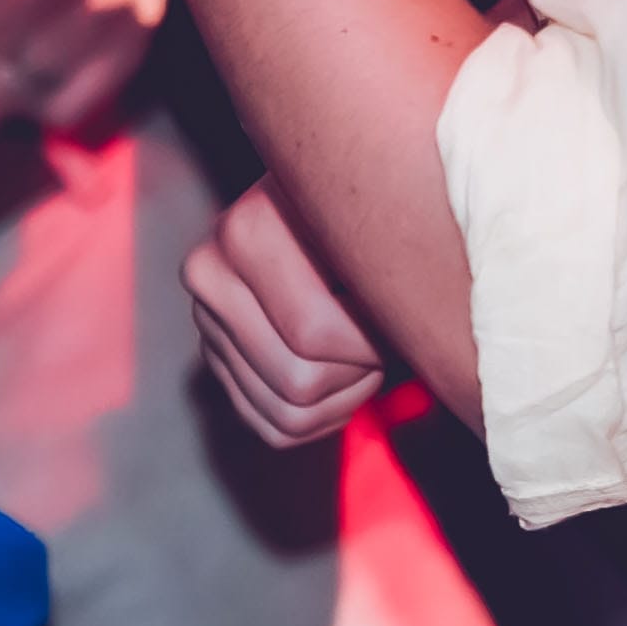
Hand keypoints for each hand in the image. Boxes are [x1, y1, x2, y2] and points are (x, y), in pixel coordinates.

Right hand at [186, 180, 393, 447]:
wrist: (334, 200)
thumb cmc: (375, 211)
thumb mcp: (386, 221)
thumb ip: (392, 271)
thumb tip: (419, 335)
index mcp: (244, 234)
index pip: (314, 333)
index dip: (372, 342)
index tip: (401, 315)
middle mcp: (209, 277)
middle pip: (297, 381)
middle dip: (358, 370)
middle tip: (386, 337)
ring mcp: (207, 320)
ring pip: (288, 414)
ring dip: (345, 395)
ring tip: (369, 353)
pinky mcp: (218, 356)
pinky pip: (274, 426)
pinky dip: (324, 416)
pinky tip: (348, 377)